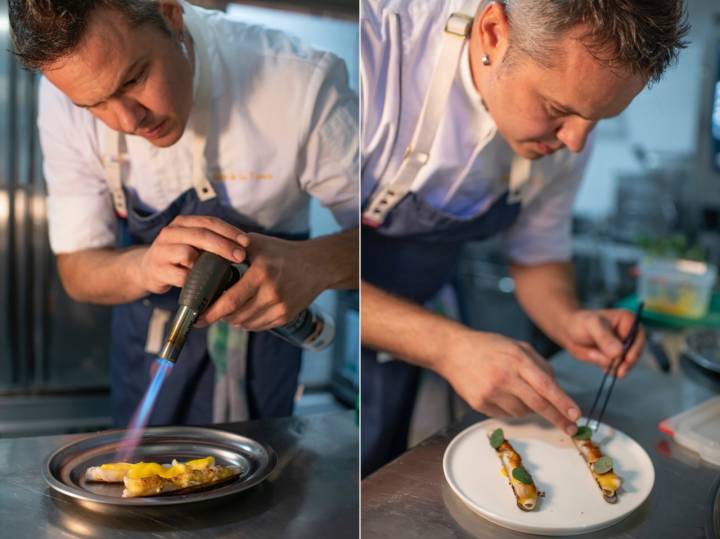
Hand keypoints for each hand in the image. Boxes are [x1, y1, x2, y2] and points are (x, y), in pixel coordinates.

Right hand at [138, 215, 248, 293]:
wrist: (147, 270)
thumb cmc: (179, 256)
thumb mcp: (194, 243)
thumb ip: (213, 241)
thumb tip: (243, 248)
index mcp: (182, 223)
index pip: (209, 222)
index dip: (230, 231)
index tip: (246, 242)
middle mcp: (170, 233)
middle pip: (201, 235)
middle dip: (224, 246)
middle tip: (240, 256)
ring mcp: (161, 251)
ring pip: (188, 253)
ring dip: (207, 263)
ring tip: (219, 271)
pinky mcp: (157, 270)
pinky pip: (180, 275)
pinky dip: (194, 280)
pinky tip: (203, 284)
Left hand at [200, 233, 327, 330]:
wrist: (316, 266)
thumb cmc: (282, 252)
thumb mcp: (256, 244)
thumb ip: (231, 249)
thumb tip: (203, 257)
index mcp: (261, 274)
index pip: (229, 301)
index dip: (210, 313)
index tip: (196, 317)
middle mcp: (271, 293)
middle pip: (235, 316)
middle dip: (218, 316)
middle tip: (208, 311)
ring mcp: (280, 307)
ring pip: (246, 324)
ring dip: (232, 319)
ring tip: (226, 309)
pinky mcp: (286, 317)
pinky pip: (259, 326)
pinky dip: (247, 322)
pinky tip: (244, 311)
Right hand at [438, 329, 580, 434]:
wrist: (453, 351)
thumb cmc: (489, 347)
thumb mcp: (518, 346)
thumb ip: (540, 365)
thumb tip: (557, 390)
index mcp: (517, 359)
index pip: (546, 385)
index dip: (563, 402)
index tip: (576, 415)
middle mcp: (504, 377)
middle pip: (538, 405)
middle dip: (557, 418)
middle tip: (571, 428)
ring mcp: (490, 392)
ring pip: (522, 412)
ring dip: (528, 408)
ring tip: (515, 390)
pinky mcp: (479, 403)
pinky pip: (505, 415)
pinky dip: (511, 408)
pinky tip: (501, 393)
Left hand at [561, 309, 645, 377]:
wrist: (569, 331)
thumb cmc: (581, 322)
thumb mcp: (592, 326)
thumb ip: (605, 338)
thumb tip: (619, 353)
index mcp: (628, 320)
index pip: (638, 337)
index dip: (634, 349)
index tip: (627, 359)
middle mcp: (629, 334)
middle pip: (636, 352)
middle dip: (626, 363)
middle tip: (617, 371)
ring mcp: (623, 347)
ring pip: (627, 363)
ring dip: (612, 365)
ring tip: (593, 354)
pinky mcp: (616, 358)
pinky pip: (617, 368)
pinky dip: (608, 368)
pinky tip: (595, 358)